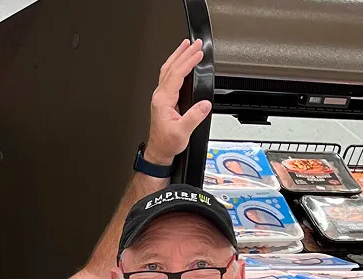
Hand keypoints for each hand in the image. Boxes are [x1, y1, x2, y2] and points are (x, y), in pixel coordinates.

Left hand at [145, 39, 213, 166]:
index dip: (188, 62)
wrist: (158, 151)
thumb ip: (194, 117)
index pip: (176, 74)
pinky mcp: (163, 99)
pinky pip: (168, 76)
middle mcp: (160, 96)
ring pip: (167, 70)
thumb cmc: (166, 143)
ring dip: (177, 56)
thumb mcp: (182, 132)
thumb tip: (204, 104)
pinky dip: (175, 65)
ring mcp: (160, 97)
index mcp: (163, 100)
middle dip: (183, 53)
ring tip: (186, 46)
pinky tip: (180, 63)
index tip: (198, 54)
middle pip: (170, 67)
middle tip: (194, 43)